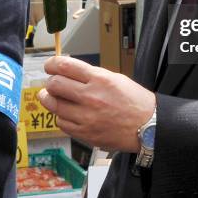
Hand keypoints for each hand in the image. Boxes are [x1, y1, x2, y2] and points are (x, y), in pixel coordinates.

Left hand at [38, 56, 155, 150]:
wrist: (147, 126)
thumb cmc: (134, 101)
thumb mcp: (115, 78)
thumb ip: (91, 75)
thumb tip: (69, 72)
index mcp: (100, 79)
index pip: (65, 66)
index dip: (52, 64)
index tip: (49, 65)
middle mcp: (91, 96)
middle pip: (55, 84)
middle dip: (51, 82)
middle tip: (53, 83)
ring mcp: (86, 116)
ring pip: (54, 105)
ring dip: (51, 99)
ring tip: (52, 97)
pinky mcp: (84, 133)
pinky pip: (61, 122)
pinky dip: (61, 116)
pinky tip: (67, 113)